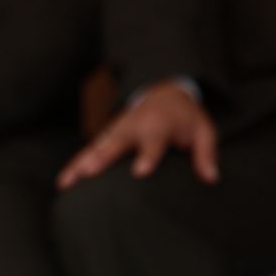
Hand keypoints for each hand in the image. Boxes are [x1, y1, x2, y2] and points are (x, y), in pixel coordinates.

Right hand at [57, 80, 218, 190]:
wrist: (164, 92)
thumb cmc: (185, 117)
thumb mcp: (204, 130)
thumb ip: (206, 153)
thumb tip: (211, 178)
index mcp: (158, 124)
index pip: (152, 141)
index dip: (147, 156)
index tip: (140, 172)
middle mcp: (133, 126)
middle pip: (116, 143)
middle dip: (102, 158)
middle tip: (90, 173)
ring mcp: (116, 131)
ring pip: (96, 148)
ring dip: (81, 163)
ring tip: (67, 182)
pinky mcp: (106, 138)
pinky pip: (88, 152)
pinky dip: (74, 165)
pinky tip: (63, 183)